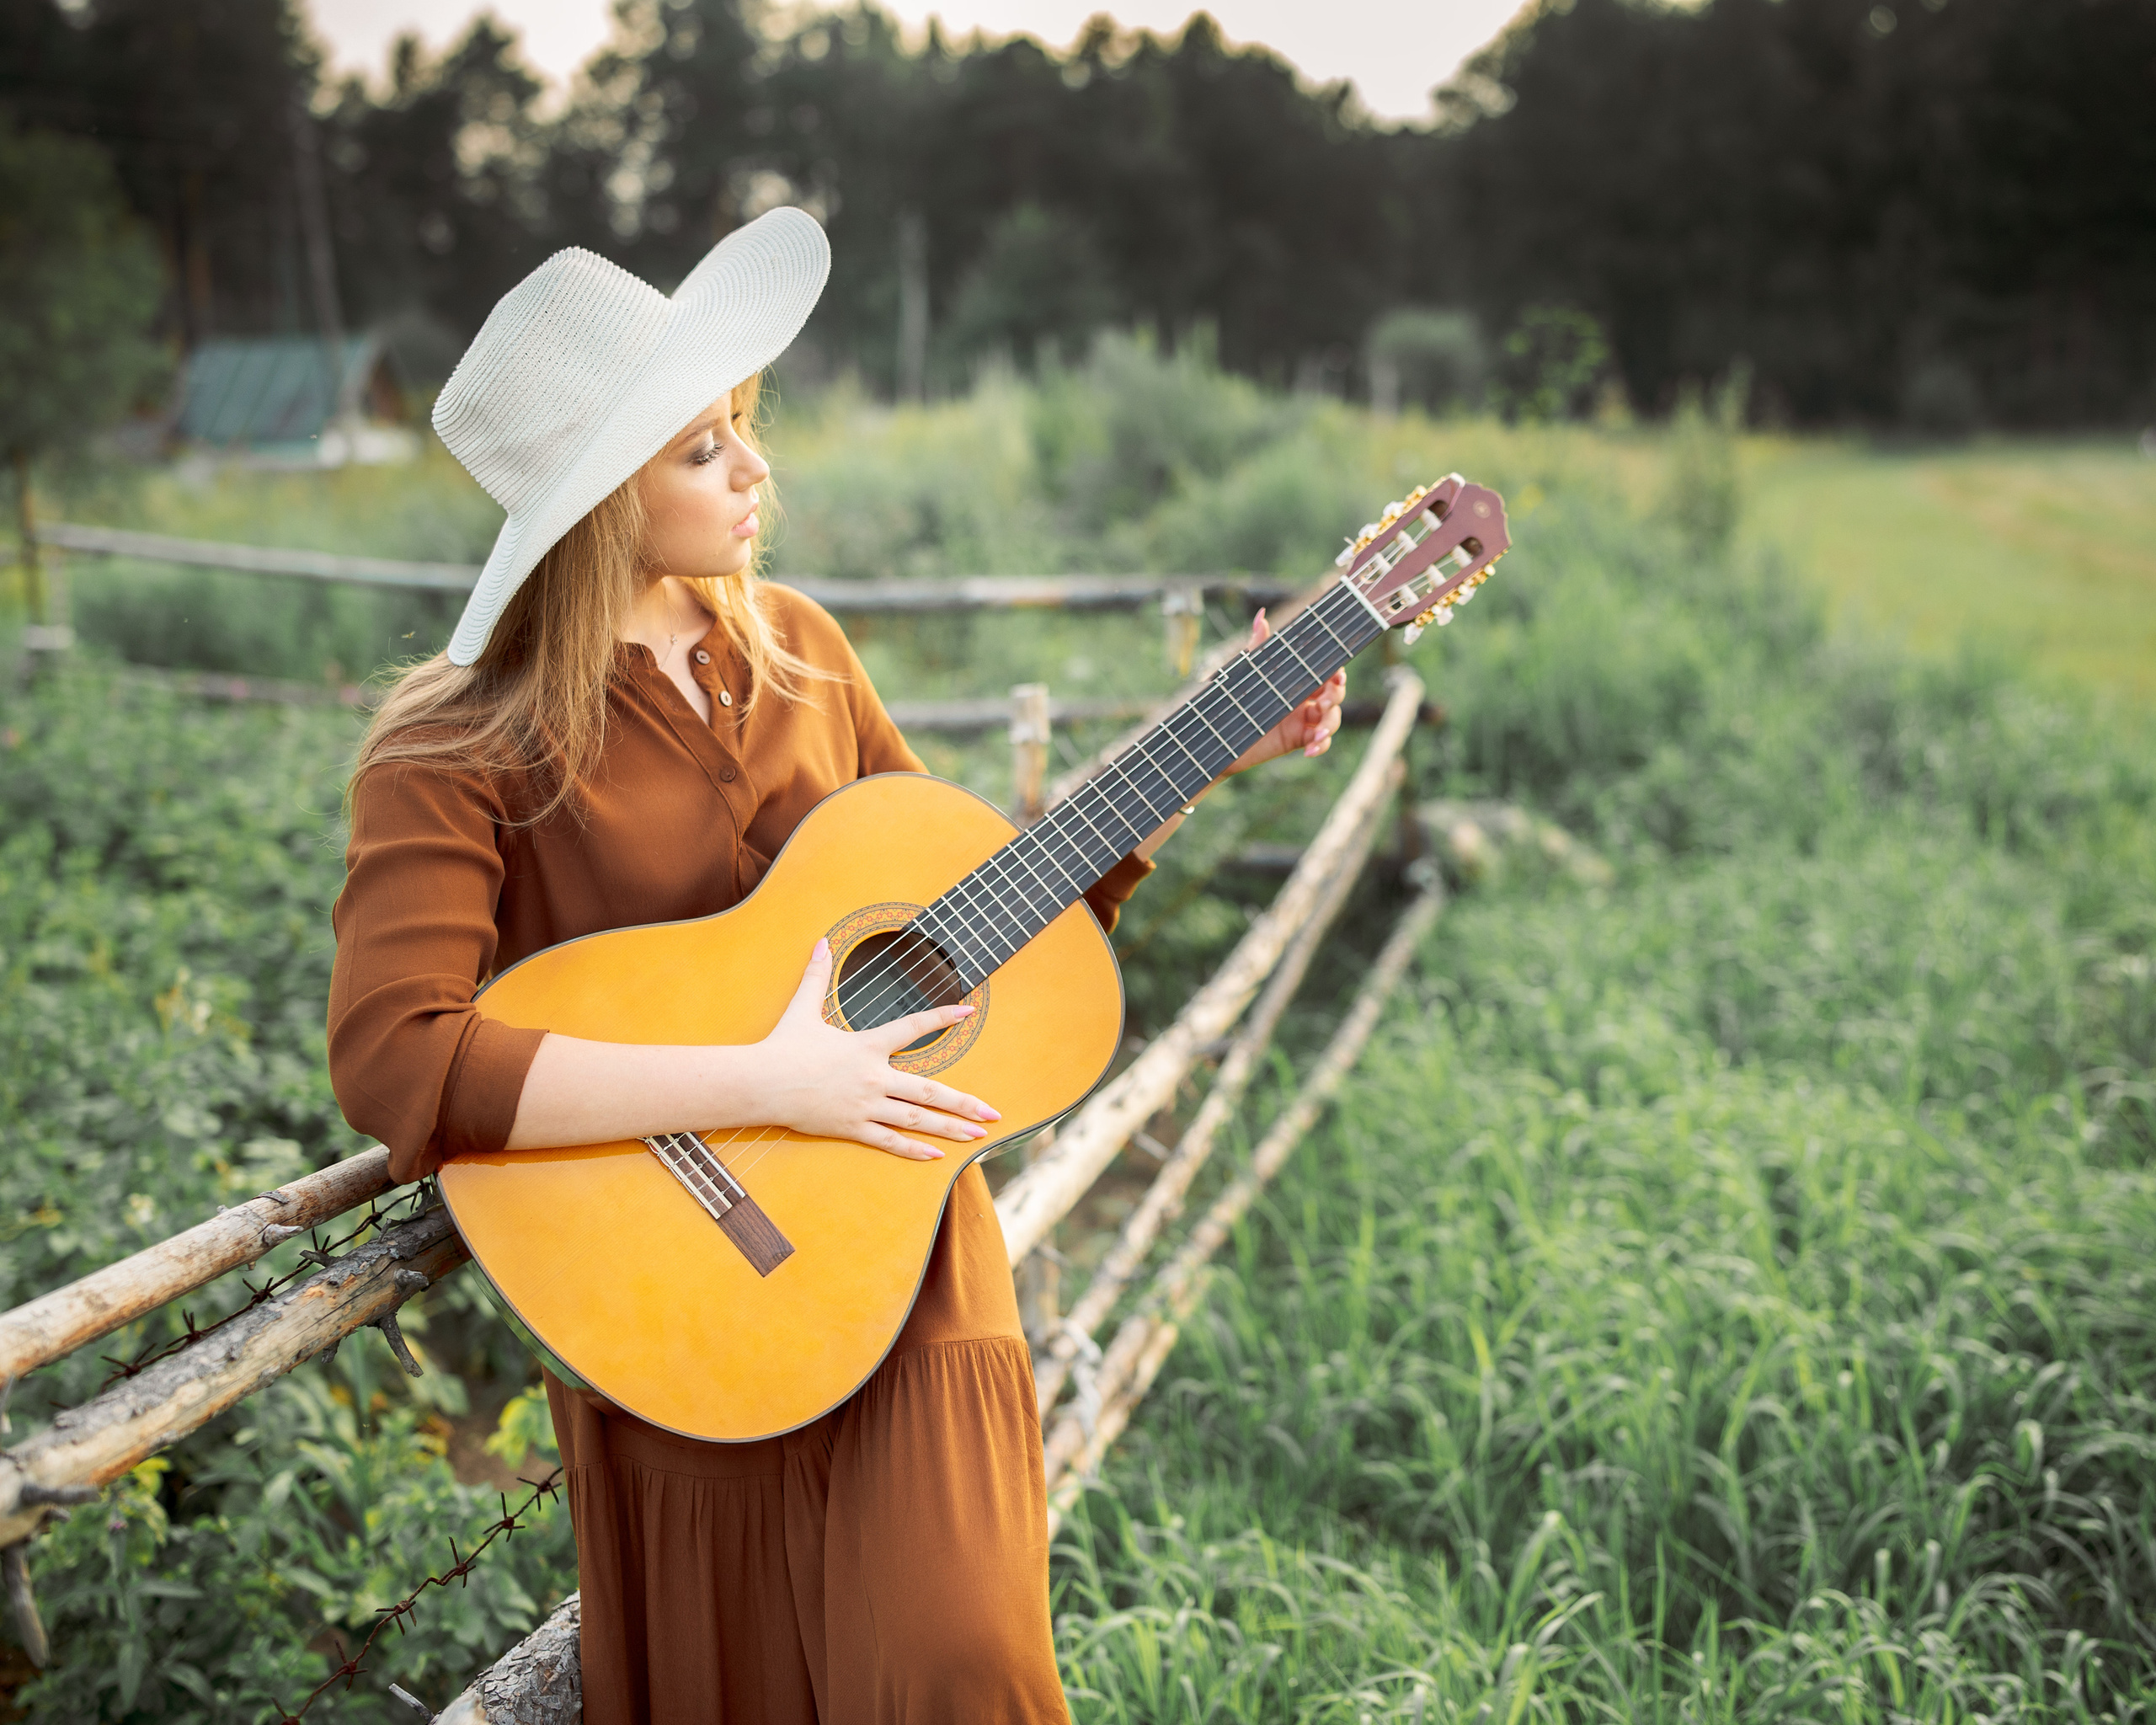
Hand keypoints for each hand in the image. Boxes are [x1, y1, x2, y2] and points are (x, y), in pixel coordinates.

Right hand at [748, 940, 1000, 1160]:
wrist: (760, 1084)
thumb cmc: (782, 1046)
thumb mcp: (802, 1008)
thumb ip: (817, 976)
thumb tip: (821, 942)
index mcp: (867, 1046)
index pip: (912, 1028)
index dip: (940, 1018)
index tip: (967, 1013)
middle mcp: (873, 1078)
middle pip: (928, 1090)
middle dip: (964, 1102)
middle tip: (994, 1111)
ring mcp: (865, 1106)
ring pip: (916, 1120)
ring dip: (949, 1127)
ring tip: (977, 1134)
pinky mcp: (852, 1128)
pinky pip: (888, 1141)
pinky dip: (913, 1150)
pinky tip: (937, 1157)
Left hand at [1228, 609, 1345, 772]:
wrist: (1219, 732)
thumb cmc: (1234, 697)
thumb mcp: (1248, 671)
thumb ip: (1258, 645)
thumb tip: (1261, 615)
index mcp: (1297, 679)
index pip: (1326, 673)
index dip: (1336, 674)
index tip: (1336, 676)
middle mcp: (1304, 698)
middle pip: (1335, 696)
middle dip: (1336, 698)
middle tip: (1324, 703)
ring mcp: (1303, 720)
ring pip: (1331, 720)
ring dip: (1330, 726)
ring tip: (1318, 734)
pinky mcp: (1298, 740)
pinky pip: (1320, 744)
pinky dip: (1320, 746)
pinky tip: (1309, 750)